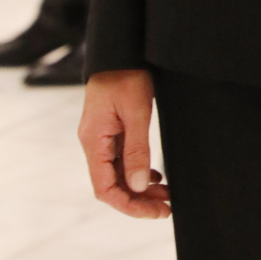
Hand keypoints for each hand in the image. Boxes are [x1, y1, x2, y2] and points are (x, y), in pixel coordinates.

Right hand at [79, 69, 170, 219]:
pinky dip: (136, 170)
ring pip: (117, 173)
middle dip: (138, 200)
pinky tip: (153, 174)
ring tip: (165, 194)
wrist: (119, 48)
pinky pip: (119, 159)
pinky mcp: (109, 129)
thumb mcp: (136, 112)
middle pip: (112, 185)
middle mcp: (93, 142)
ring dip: (139, 187)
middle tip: (167, 206)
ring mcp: (100, 136)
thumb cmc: (125, 75)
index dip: (129, 205)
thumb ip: (136, 150)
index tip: (155, 211)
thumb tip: (138, 186)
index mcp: (94, 141)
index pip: (105, 189)